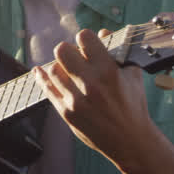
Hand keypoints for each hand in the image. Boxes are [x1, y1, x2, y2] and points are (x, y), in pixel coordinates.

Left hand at [35, 28, 157, 168]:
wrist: (130, 141)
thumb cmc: (133, 105)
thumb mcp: (132, 75)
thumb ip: (118, 51)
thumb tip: (103, 32)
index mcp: (109, 71)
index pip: (85, 38)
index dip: (85, 39)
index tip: (87, 45)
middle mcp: (91, 84)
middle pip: (62, 51)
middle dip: (68, 51)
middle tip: (75, 58)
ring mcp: (76, 100)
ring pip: (53, 70)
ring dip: (60, 67)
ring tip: (68, 71)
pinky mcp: (66, 112)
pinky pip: (47, 90)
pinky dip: (42, 78)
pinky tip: (39, 72)